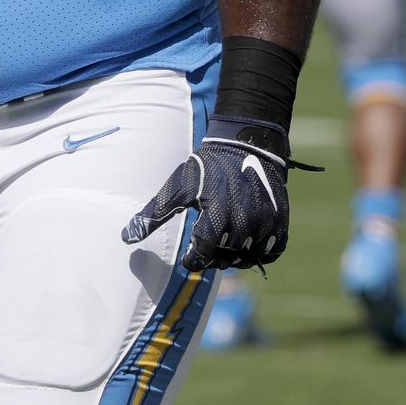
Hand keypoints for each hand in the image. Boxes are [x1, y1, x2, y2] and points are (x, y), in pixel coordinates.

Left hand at [121, 117, 308, 271]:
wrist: (248, 145)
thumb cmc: (208, 167)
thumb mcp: (178, 186)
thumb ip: (153, 214)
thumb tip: (125, 238)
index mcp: (217, 212)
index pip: (204, 253)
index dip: (194, 259)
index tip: (188, 257)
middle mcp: (244, 221)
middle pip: (225, 259)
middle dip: (211, 257)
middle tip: (204, 246)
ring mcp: (265, 224)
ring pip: (246, 258)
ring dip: (232, 256)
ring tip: (222, 242)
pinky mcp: (280, 224)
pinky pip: (269, 252)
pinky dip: (256, 252)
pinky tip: (243, 241)